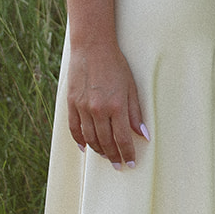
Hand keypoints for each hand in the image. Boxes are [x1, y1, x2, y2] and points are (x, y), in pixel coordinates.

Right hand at [66, 42, 148, 167]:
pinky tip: (85, 147)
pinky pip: (74, 128)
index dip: (127, 154)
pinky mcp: (71, 103)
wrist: (92, 47)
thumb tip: (143, 135)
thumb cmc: (116, 65)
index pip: (123, 139)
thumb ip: (136, 113)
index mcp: (116, 106)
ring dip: (98, 150)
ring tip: (105, 156)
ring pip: (90, 138)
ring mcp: (82, 107)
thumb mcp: (131, 87)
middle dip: (113, 156)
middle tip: (118, 165)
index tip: (131, 163)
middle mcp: (98, 110)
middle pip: (106, 142)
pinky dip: (79, 140)